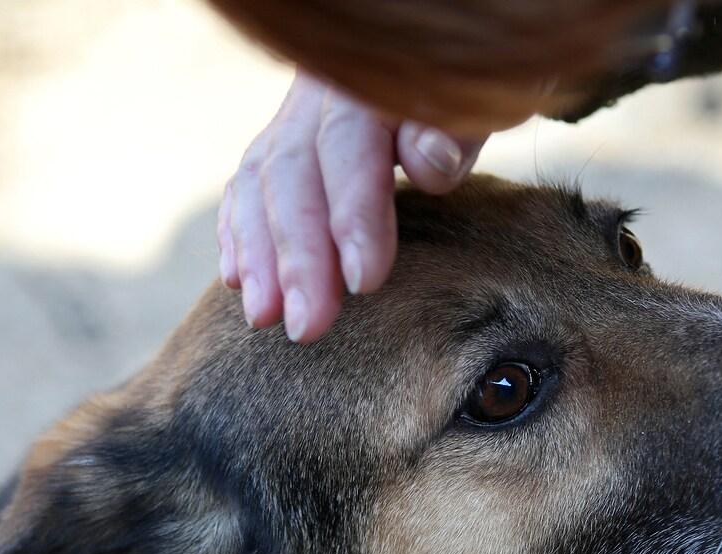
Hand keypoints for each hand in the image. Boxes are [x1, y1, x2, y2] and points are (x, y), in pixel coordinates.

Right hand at [220, 72, 486, 342]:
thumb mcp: (482, 98)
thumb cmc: (474, 88)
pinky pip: (245, 187)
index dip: (352, 214)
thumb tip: (428, 165)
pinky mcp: (279, 143)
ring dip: (258, 256)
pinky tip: (238, 282)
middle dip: (297, 256)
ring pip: (259, 182)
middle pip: (293, 172)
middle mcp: (319, 95)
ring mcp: (292, 117)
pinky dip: (239, 235)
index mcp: (371, 80)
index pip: (350, 146)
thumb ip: (457, 131)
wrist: (438, 59)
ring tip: (264, 318)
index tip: (363, 280)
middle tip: (309, 326)